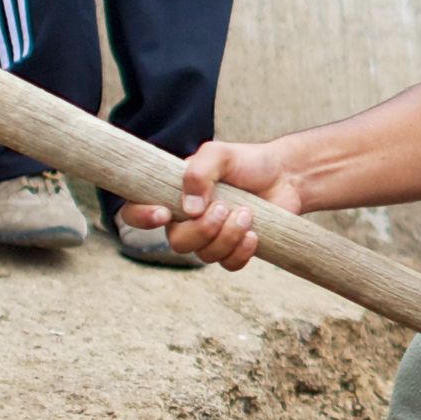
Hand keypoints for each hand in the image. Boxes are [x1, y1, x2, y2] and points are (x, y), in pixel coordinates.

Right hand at [125, 138, 298, 268]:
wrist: (283, 175)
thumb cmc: (246, 162)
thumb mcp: (219, 154)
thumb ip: (199, 172)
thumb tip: (189, 209)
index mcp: (173, 195)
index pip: (137, 212)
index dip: (141, 218)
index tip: (164, 213)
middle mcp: (186, 220)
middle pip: (177, 242)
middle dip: (203, 229)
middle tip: (225, 207)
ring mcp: (209, 238)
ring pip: (204, 256)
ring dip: (228, 236)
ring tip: (247, 213)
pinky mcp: (233, 250)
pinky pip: (227, 265)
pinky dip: (241, 252)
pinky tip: (254, 234)